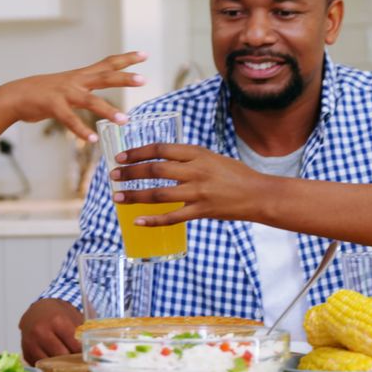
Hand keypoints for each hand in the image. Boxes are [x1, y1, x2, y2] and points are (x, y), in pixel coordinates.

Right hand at [0, 52, 145, 141]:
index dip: (126, 59)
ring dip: (108, 110)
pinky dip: (81, 130)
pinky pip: (70, 119)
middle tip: (144, 79)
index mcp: (80, 76)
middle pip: (105, 76)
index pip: (107, 63)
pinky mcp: (52, 106)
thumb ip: (83, 88)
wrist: (14, 96)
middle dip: (124, 78)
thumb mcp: (66, 85)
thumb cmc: (42, 93)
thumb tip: (96, 92)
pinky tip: (92, 140)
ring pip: (90, 100)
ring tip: (125, 120)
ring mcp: (64, 93)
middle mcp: (76, 81)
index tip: (144, 54)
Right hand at [19, 298, 83, 364]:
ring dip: (59, 365)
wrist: (38, 310)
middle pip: (62, 356)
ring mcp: (31, 343)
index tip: (88, 356)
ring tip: (67, 362)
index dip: (83, 352)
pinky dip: (48, 366)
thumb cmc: (59, 314)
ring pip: (50, 363)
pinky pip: (40, 365)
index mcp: (57, 321)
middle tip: (79, 361)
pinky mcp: (25, 352)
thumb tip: (95, 349)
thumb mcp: (73, 317)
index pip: (74, 345)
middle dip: (72, 360)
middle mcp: (41, 332)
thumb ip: (82, 332)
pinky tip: (55, 361)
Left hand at [110, 143, 278, 225]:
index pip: (160, 149)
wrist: (259, 194)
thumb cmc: (235, 174)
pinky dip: (153, 220)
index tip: (121, 157)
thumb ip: (188, 159)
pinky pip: (173, 217)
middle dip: (130, 172)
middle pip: (155, 169)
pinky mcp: (202, 211)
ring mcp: (198, 192)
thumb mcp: (211, 157)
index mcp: (197, 153)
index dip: (137, 153)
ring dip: (135, 195)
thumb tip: (159, 160)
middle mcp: (196, 171)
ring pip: (159, 193)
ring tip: (118, 197)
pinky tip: (138, 221)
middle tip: (113, 176)